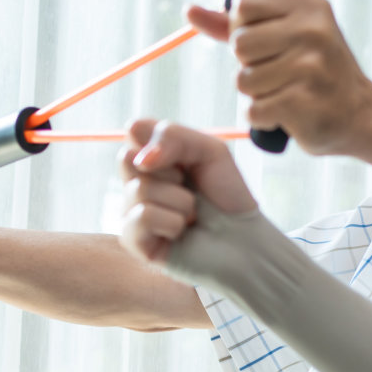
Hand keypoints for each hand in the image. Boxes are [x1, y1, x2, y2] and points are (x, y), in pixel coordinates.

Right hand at [117, 119, 260, 264]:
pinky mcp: (134, 241)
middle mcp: (136, 182)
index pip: (134, 130)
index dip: (161, 141)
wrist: (244, 238)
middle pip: (127, 157)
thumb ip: (173, 137)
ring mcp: (132, 211)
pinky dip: (172, 222)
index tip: (186, 158)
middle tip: (189, 187)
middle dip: (170, 171)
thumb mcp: (210, 150)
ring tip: (192, 214)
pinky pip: (141, 217)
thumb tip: (141, 159)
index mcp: (151, 157)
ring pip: (139, 189)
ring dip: (180, 201)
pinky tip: (181, 232)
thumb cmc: (228, 195)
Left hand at [186, 0, 371, 154]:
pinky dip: (265, 118)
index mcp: (310, 7)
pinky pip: (253, 110)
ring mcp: (311, 68)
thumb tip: (189, 10)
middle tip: (282, 74)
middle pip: (239, 44)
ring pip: (242, 81)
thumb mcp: (286, 38)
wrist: (365, 117)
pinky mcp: (304, 103)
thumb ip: (236, 25)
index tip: (270, 45)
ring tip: (288, 94)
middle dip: (250, 65)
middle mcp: (313, 31)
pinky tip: (291, 114)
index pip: (242, 6)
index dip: (244, 29)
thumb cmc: (319, 75)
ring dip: (258, 95)